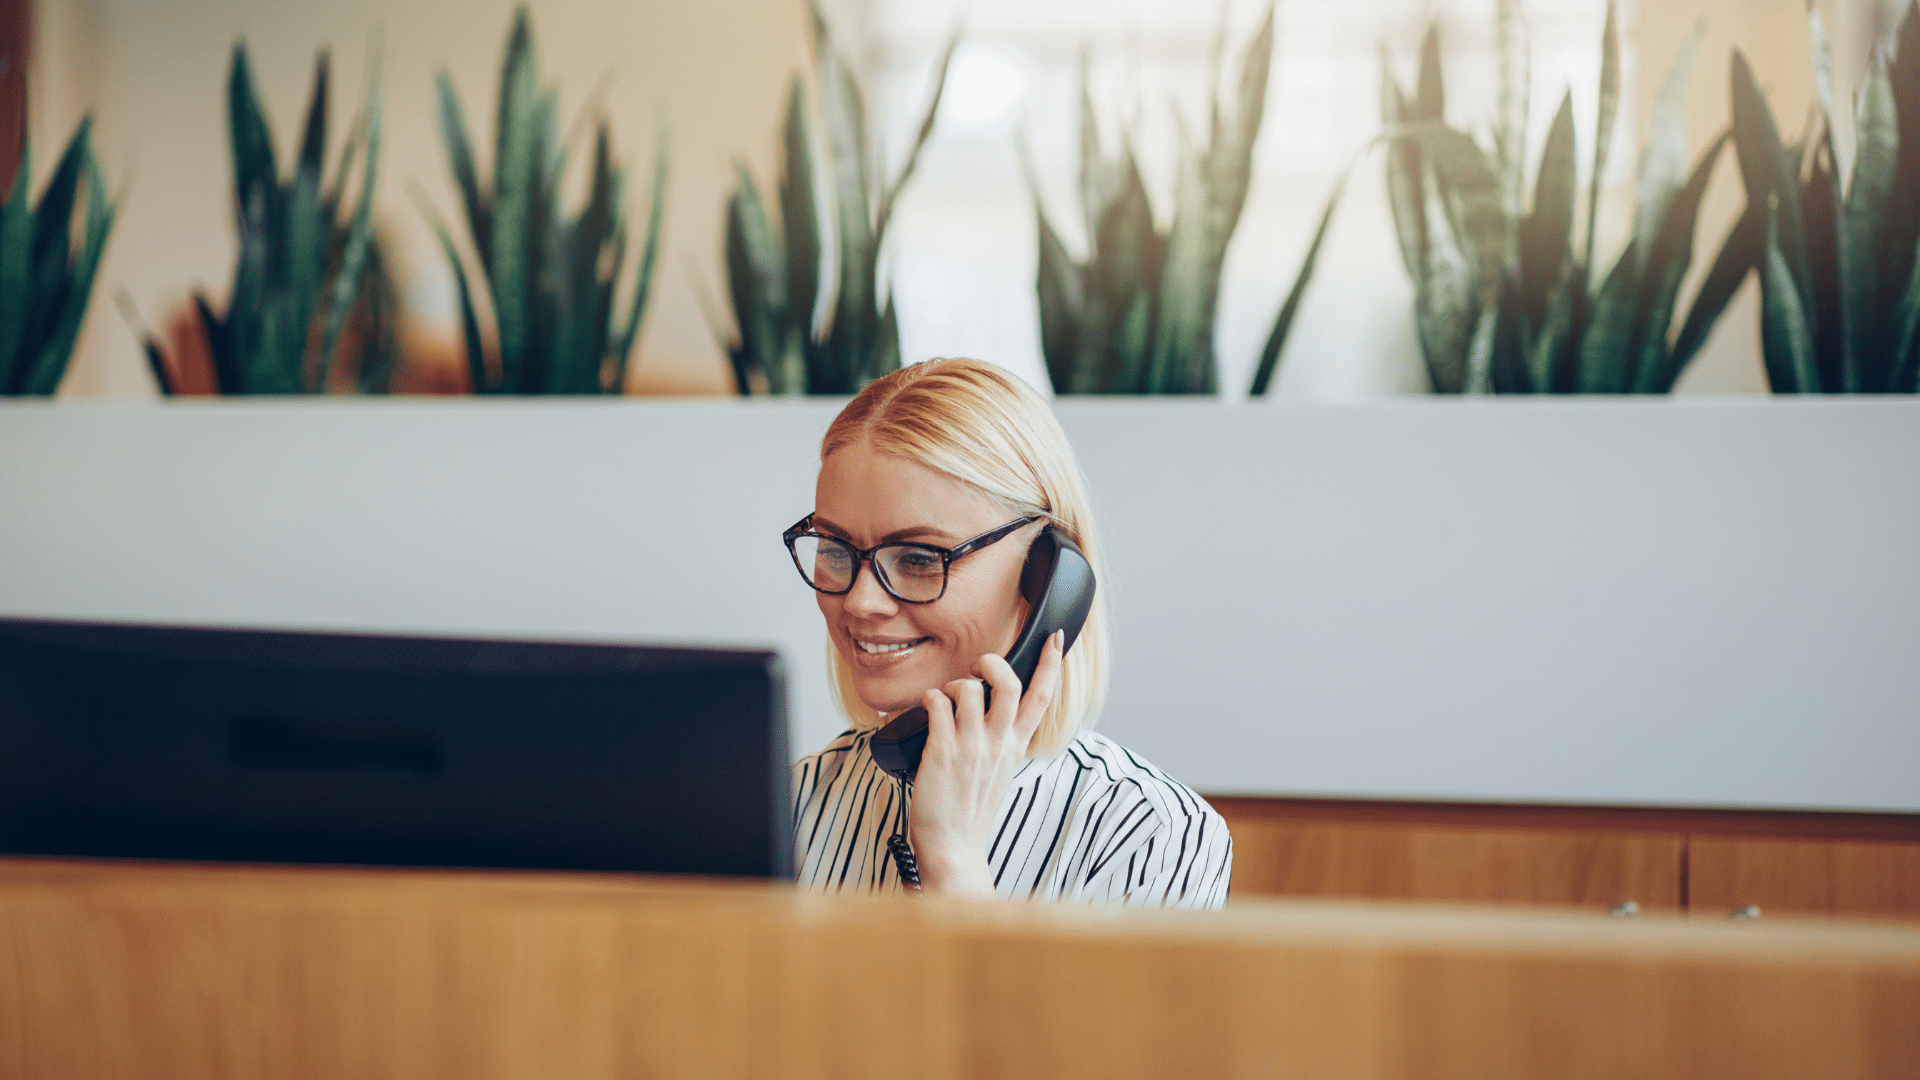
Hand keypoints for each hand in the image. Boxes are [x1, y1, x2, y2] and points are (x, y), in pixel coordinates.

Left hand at [906, 630, 1065, 899]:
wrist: (955, 849)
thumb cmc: (971, 812)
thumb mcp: (999, 771)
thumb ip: (1002, 741)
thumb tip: (990, 710)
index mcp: (1015, 747)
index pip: (1041, 698)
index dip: (1050, 664)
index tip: (1055, 639)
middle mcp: (998, 744)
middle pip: (1009, 684)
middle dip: (994, 663)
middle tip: (980, 666)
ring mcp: (971, 747)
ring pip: (969, 689)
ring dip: (954, 685)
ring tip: (945, 700)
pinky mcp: (942, 752)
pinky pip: (937, 704)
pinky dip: (930, 698)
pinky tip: (927, 709)